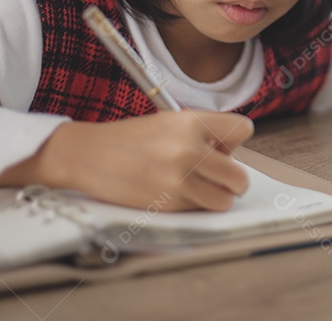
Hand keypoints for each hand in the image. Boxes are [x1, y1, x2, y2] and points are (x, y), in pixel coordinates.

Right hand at [0, 110, 253, 210]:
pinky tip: (172, 193)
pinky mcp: (166, 203)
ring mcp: (178, 178)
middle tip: (215, 176)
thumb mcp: (169, 122)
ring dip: (215, 197)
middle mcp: (188, 148)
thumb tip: (232, 153)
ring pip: (224, 200)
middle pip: (239, 176)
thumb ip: (203, 133)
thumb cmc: (130, 138)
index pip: (243, 130)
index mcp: (191, 121)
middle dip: (232, 180)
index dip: (234, 142)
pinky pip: (198, 210)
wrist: (87, 155)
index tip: (221, 148)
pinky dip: (192, 206)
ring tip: (196, 187)